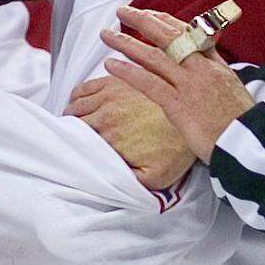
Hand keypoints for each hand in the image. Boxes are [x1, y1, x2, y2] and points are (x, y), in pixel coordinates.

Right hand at [66, 75, 195, 188]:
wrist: (196, 116)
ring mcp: (109, 96)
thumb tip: (109, 181)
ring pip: (75, 104)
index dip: (72, 147)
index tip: (71, 152)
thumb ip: (130, 182)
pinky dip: (76, 95)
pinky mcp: (114, 82)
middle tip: (70, 136)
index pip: (78, 143)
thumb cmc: (176, 147)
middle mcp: (105, 115)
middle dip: (69, 130)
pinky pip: (84, 87)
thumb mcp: (157, 176)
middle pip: (73, 123)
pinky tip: (79, 101)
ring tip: (72, 121)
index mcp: (111, 138)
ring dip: (70, 114)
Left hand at [98, 6, 254, 163]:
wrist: (249, 146)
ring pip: (154, 57)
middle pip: (168, 37)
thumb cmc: (240, 122)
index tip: (146, 12)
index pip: (188, 33)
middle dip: (142, 20)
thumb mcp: (232, 88)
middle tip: (121, 11)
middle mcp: (202, 69)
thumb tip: (203, 55)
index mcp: (216, 64)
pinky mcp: (179, 105)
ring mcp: (190, 86)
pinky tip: (110, 65)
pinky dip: (128, 72)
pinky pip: (148, 83)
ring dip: (126, 43)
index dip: (164, 21)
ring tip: (106, 35)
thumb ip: (214, 69)